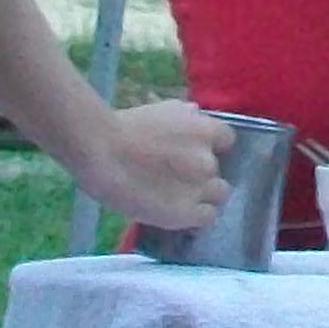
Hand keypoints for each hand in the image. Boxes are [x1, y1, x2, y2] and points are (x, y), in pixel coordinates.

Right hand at [63, 99, 234, 233]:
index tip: (194, 153)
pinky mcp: (186, 213)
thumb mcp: (163, 109)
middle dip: (202, 172)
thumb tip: (197, 114)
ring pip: (218, 194)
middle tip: (178, 175)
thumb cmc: (126, 126)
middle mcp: (208, 159)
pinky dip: (198, 216)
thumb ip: (186, 115)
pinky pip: (208, 217)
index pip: (226, 141)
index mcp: (206, 131)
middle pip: (217, 169)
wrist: (102, 152)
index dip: (212, 148)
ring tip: (178, 196)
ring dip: (203, 195)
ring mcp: (200, 188)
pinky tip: (181, 212)